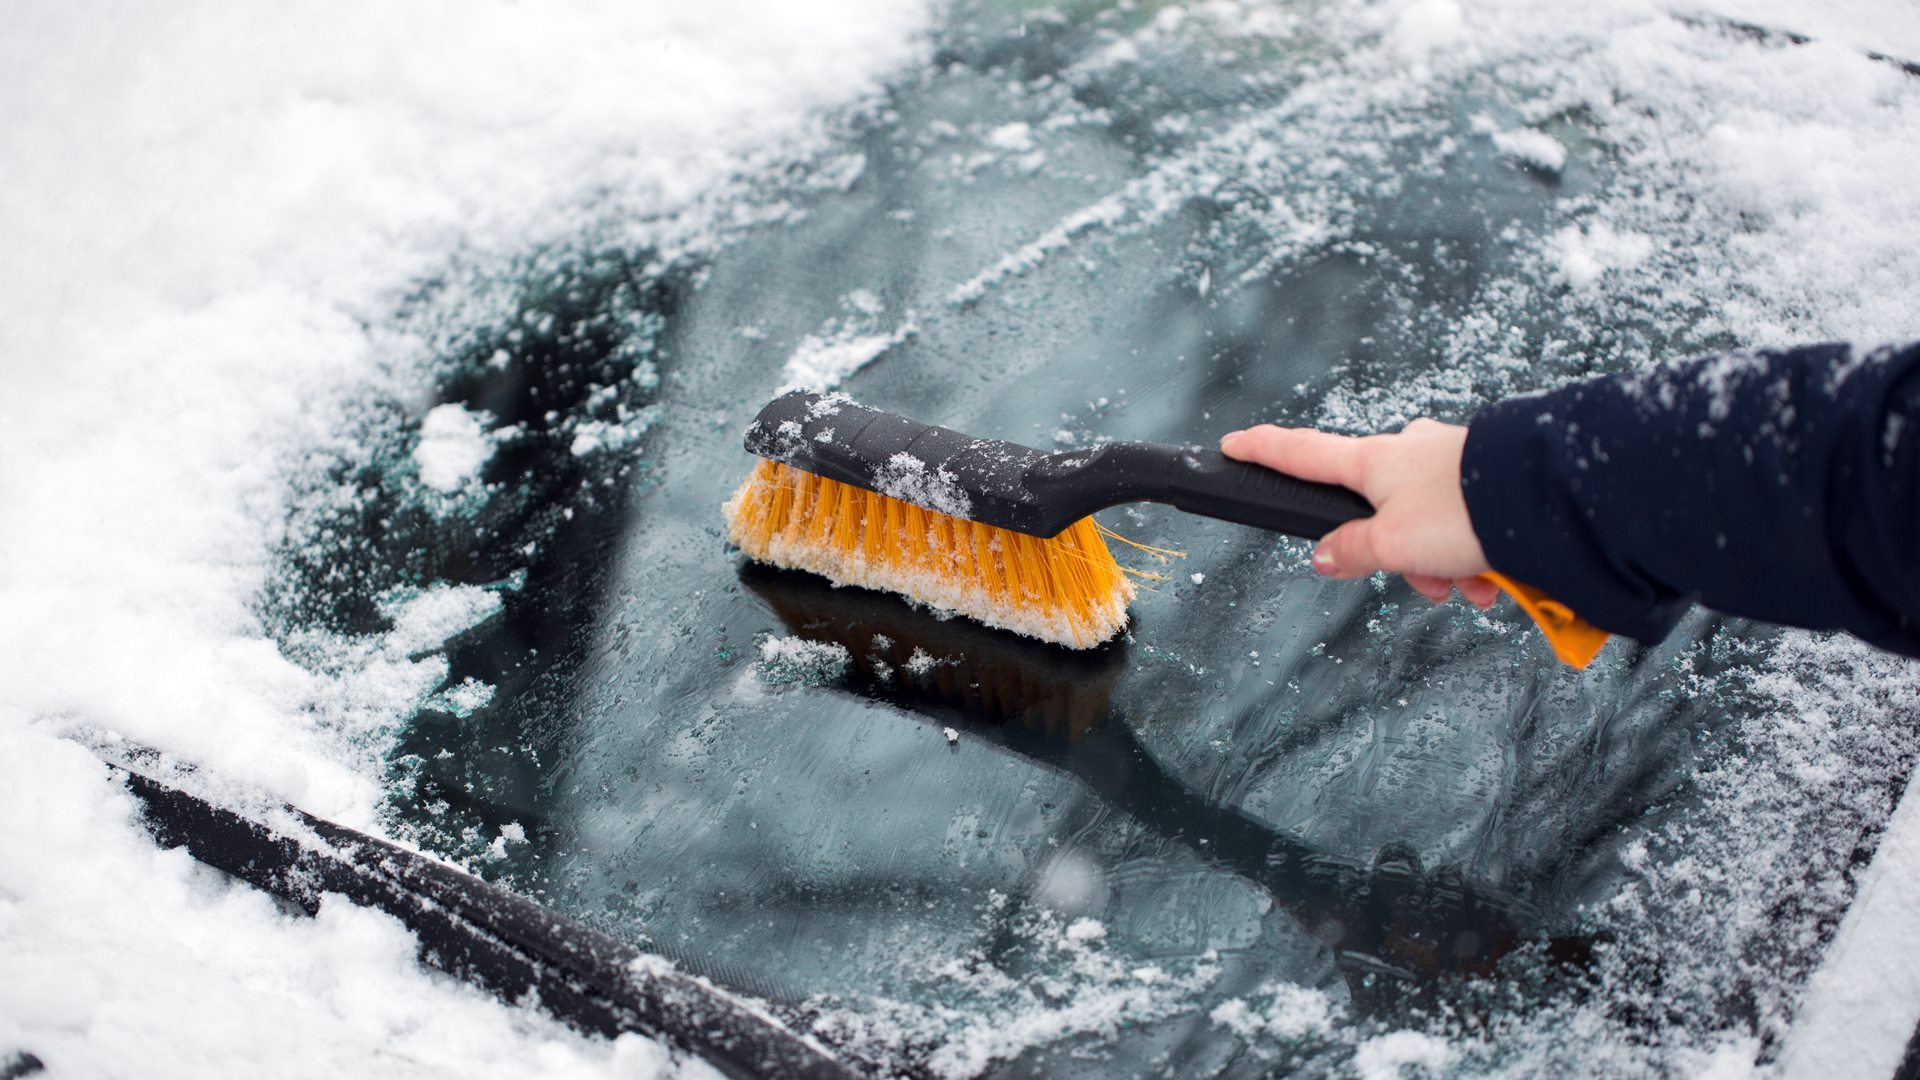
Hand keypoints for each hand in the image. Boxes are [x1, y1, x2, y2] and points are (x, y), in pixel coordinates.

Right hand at [1219, 420, 1497, 606]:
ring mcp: (1449, 463)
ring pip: (1426, 525)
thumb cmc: (1466, 510)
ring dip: (1443, 564)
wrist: (1546, 498)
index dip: (1264, 451)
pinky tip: (1495, 577)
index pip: (1301, 454)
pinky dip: (1475, 556)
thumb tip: (1324, 554)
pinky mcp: (1486, 478)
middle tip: (1426, 582)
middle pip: (1376, 511)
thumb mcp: (1392, 544)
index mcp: (1372, 462)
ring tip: (1472, 585)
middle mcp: (1408, 455)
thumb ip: (1351, 551)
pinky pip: (1464, 525)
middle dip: (1398, 556)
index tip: (1234, 444)